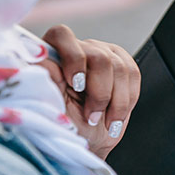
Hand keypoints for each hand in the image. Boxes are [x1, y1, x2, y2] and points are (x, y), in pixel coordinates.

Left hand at [37, 25, 139, 159]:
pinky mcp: (124, 65)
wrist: (89, 138)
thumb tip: (41, 56)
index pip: (63, 36)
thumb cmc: (67, 124)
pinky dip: (127, 101)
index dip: (73, 58)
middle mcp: (80, 49)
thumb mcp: (51, 106)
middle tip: (91, 116)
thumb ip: (45, 78)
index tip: (76, 85)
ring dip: (116, 102)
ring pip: (120, 69)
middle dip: (100, 93)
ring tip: (105, 120)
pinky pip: (134, 76)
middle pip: (100, 58)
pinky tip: (116, 115)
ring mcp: (104, 54)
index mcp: (54, 53)